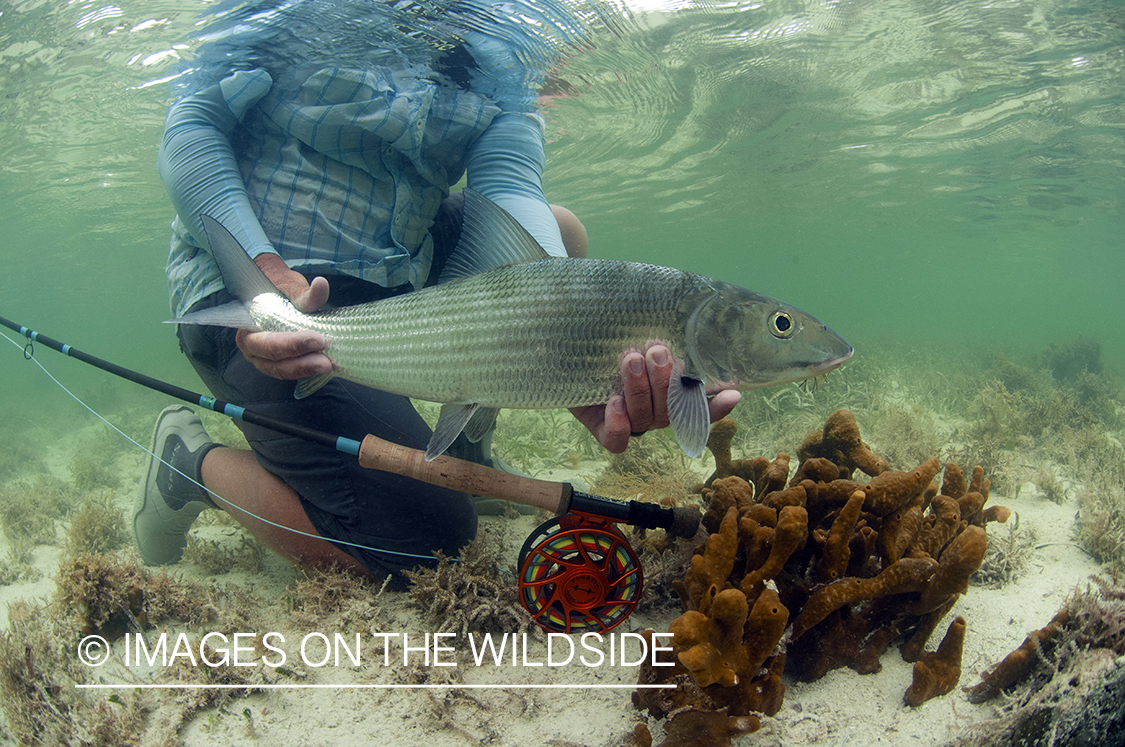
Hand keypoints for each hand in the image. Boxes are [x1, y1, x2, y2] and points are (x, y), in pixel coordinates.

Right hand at [234, 254, 333, 379]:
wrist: (275, 289)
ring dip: (306, 371)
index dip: (291, 345)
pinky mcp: (279, 363)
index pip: (267, 342)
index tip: (317, 340)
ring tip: (329, 365)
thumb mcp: (290, 286)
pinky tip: (327, 366)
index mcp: (248, 328)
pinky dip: (308, 371)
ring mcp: (263, 359)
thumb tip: (321, 285)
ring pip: (282, 371)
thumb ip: (305, 293)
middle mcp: (252, 348)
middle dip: (301, 363)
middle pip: (274, 362)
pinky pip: (291, 372)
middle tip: (326, 361)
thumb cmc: (279, 288)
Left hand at [569, 344, 740, 453]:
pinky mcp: (601, 429)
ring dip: (641, 389)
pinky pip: (617, 441)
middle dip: (667, 381)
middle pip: (672, 411)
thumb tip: (684, 303)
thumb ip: (655, 327)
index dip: (717, 405)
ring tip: (630, 359)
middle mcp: (654, 411)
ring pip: (647, 419)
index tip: (734, 391)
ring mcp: (630, 422)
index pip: (700, 404)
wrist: (563, 346)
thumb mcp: (631, 328)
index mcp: (669, 392)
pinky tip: (614, 402)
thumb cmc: (606, 336)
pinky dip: (619, 424)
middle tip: (657, 351)